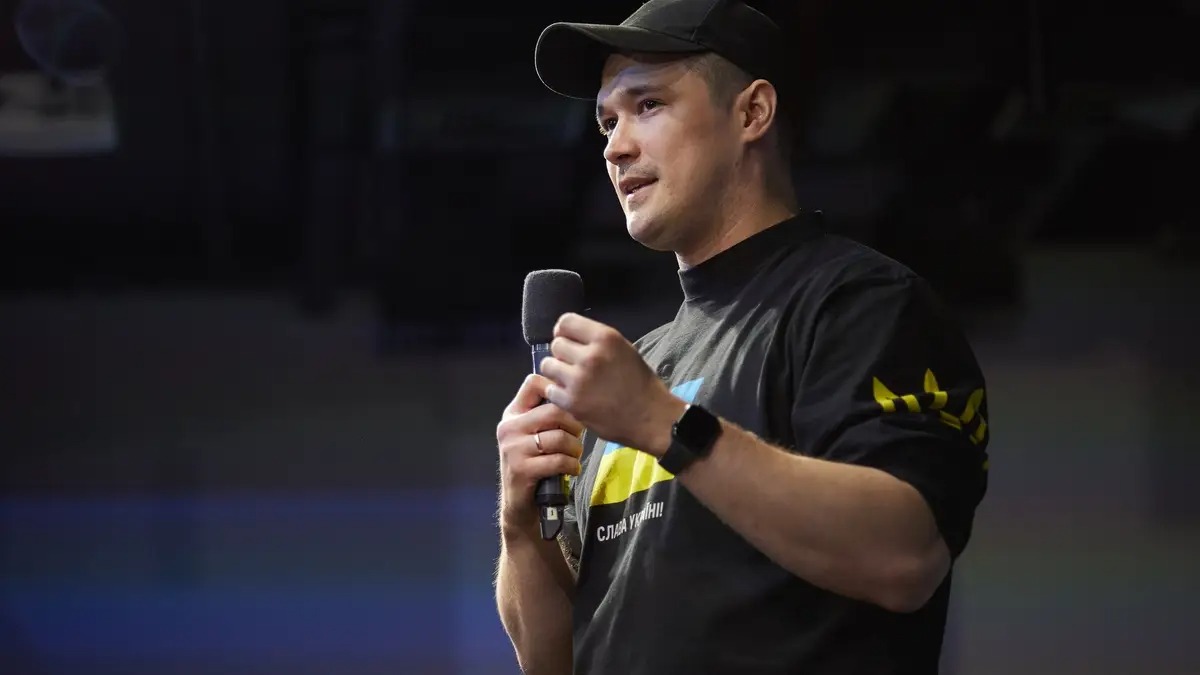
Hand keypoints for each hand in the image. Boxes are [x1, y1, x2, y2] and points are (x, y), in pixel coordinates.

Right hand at [495, 374, 584, 533]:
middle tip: (578, 437)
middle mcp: (509, 427)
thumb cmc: (534, 465)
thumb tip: (577, 391)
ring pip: (560, 437)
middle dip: (575, 425)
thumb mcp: (533, 435)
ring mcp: (513, 448)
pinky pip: (559, 460)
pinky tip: (572, 469)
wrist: (520, 505)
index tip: (570, 406)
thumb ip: (547, 414)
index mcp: (513, 414)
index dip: (557, 388)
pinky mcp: (521, 469)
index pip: (534, 382)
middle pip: (554, 410)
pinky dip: (572, 465)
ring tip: (574, 455)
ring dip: (575, 449)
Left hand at [539, 313, 684, 455]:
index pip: (566, 322)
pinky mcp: (572, 402)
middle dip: (562, 354)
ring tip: (570, 381)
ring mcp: (579, 380)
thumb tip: (569, 336)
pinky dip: (558, 393)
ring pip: (548, 365)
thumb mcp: (624, 350)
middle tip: (574, 366)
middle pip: (556, 344)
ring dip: (557, 372)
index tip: (568, 341)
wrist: (650, 417)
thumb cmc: (639, 383)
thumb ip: (597, 341)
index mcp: (606, 338)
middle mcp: (591, 355)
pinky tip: (572, 396)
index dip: (564, 332)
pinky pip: (550, 389)